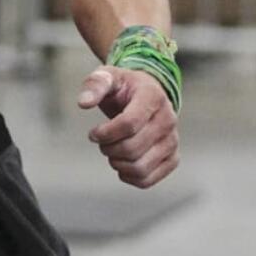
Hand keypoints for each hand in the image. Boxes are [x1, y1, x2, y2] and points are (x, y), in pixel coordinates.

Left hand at [78, 66, 179, 188]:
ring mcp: (172, 141)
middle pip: (132, 148)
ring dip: (117, 163)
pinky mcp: (172, 158)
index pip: (129, 124)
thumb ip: (94, 85)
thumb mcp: (108, 76)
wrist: (146, 95)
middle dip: (108, 148)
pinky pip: (147, 179)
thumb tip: (83, 103)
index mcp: (152, 97)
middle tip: (101, 141)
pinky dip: (128, 177)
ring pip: (140, 167)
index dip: (105, 133)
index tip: (93, 133)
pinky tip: (120, 163)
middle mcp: (168, 120)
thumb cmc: (124, 87)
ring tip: (111, 150)